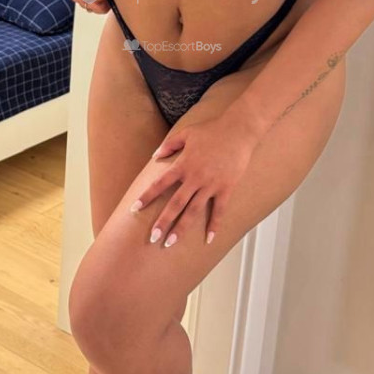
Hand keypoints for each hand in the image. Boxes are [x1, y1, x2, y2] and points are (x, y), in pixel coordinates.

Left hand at [129, 111, 260, 248]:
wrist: (239, 131)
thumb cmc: (212, 130)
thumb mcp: (186, 133)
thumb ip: (169, 145)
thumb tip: (154, 156)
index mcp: (183, 164)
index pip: (160, 183)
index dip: (147, 196)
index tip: (135, 209)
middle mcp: (195, 178)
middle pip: (175, 204)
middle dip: (163, 221)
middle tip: (152, 238)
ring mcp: (211, 185)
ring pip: (193, 211)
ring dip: (181, 228)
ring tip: (171, 242)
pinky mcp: (226, 188)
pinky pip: (219, 210)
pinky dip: (214, 225)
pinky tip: (209, 239)